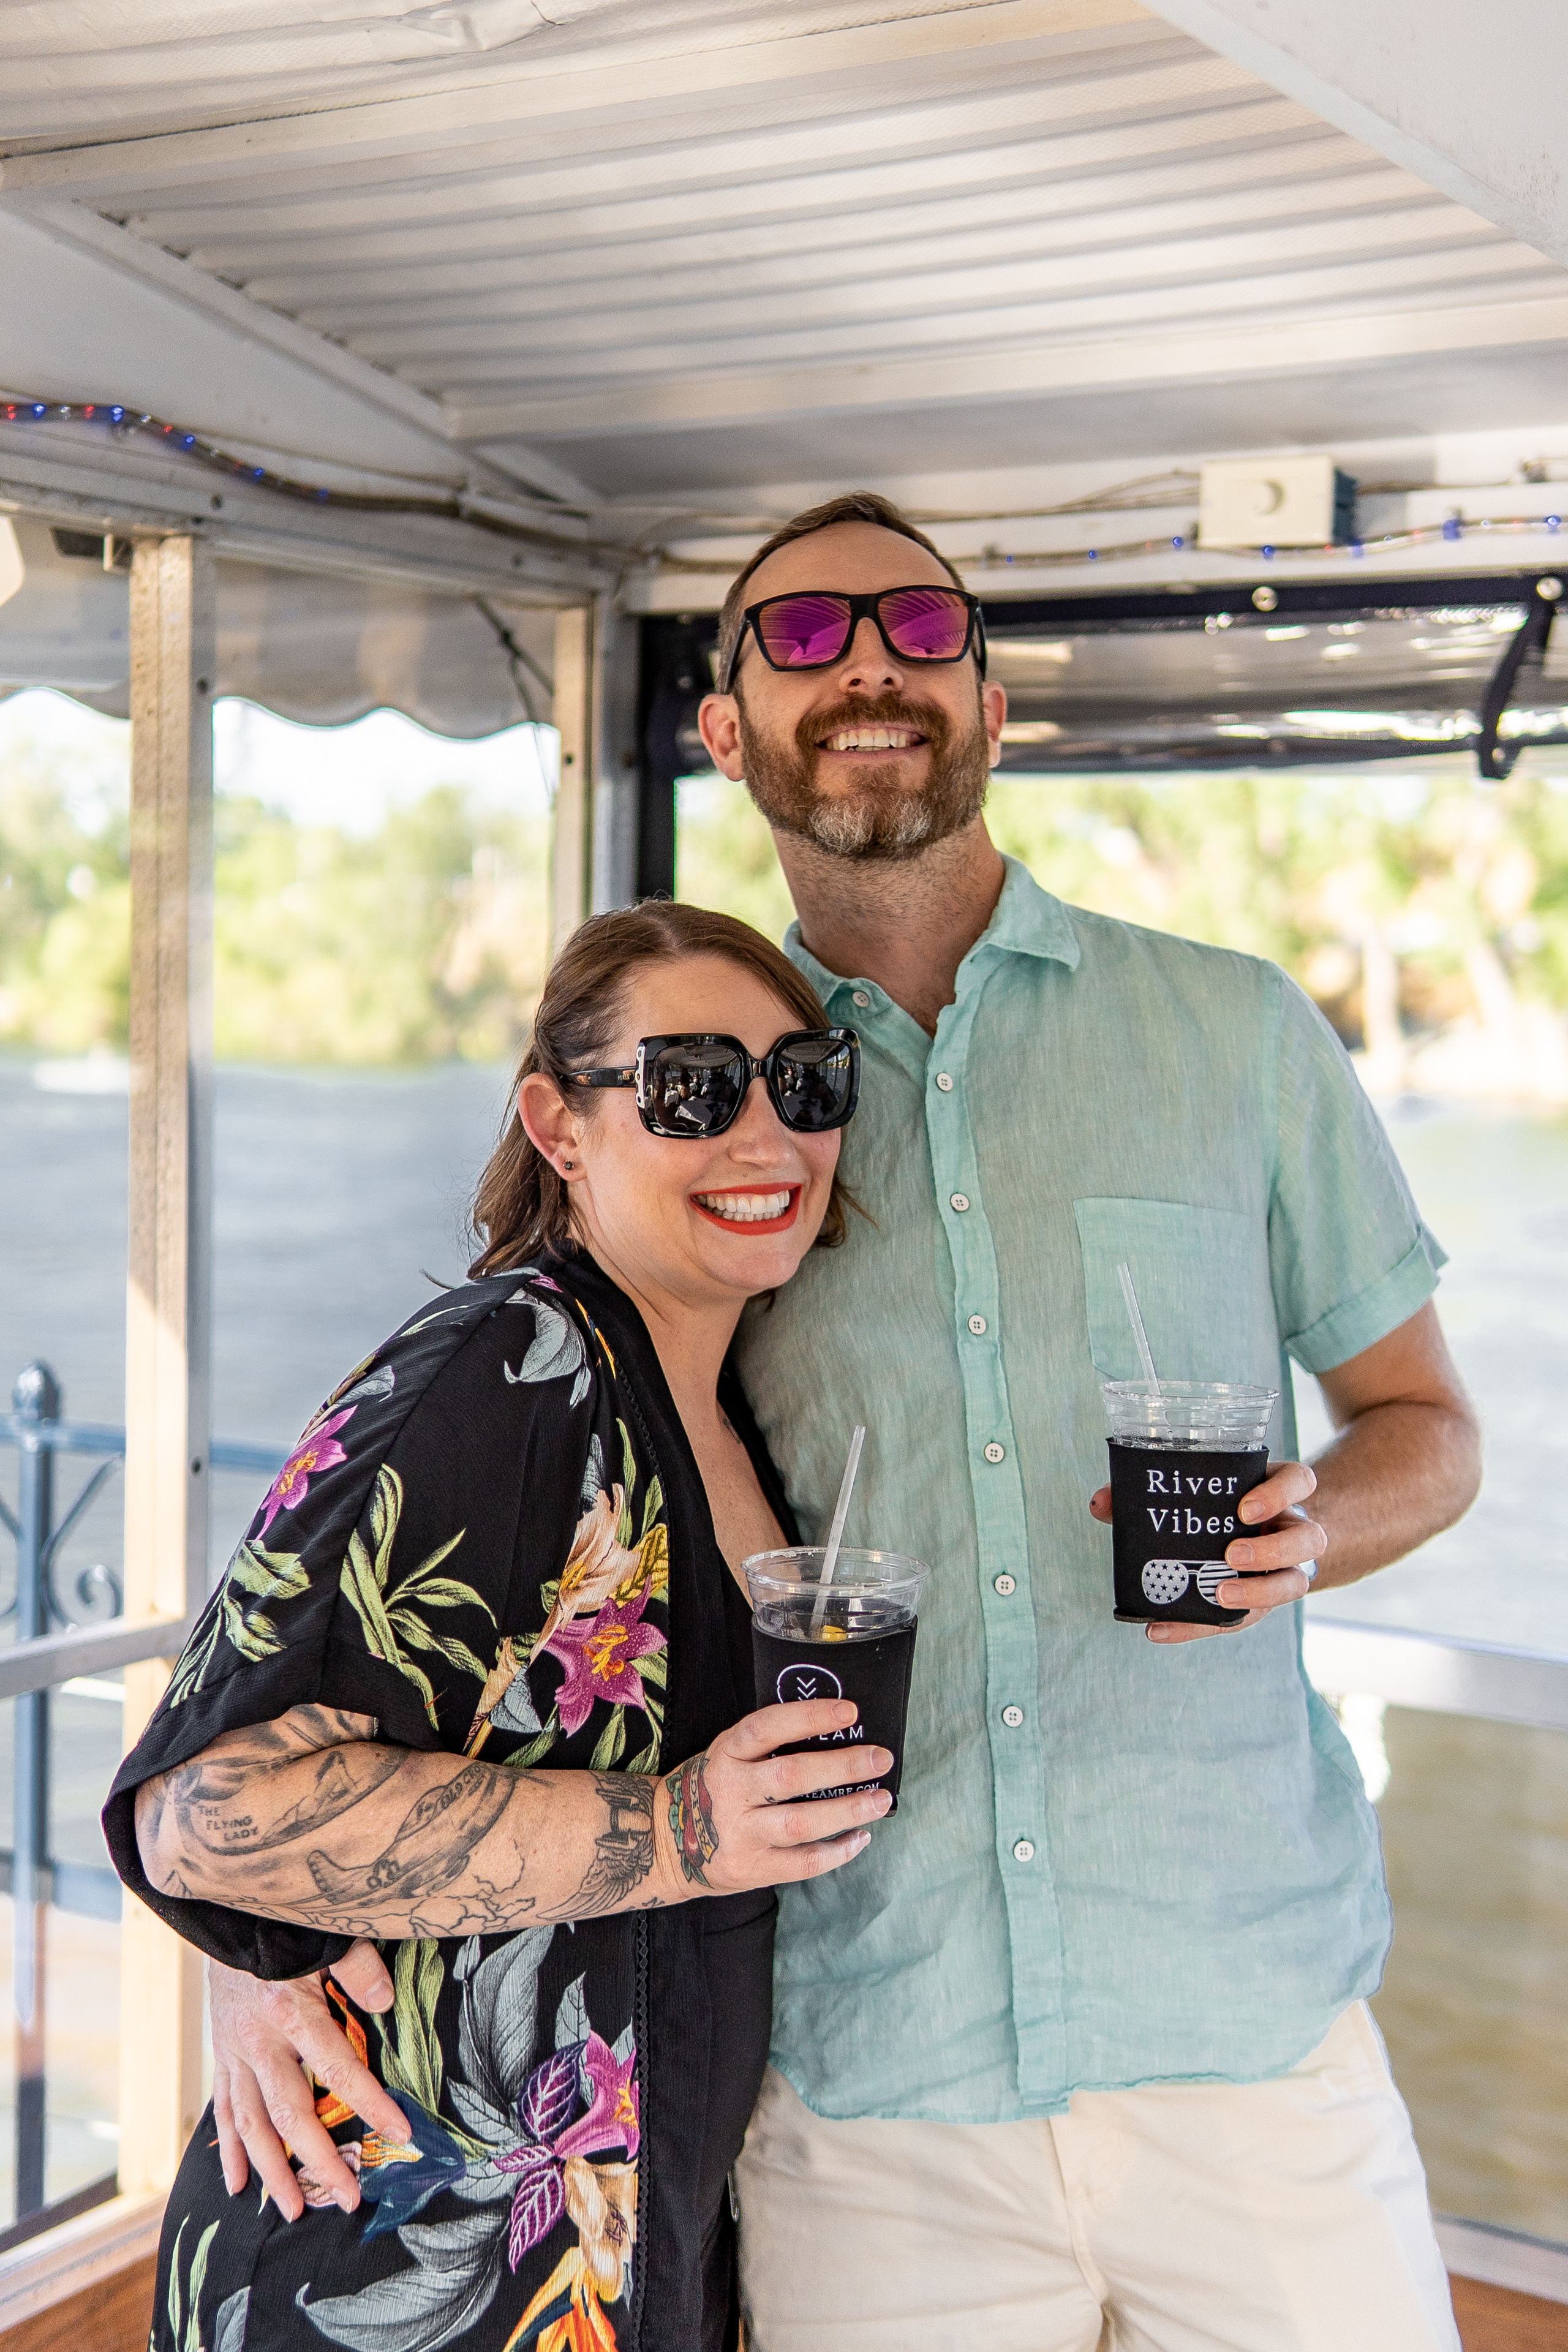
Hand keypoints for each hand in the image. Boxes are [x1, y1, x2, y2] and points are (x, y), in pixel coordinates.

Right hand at [209, 1940, 407, 2217]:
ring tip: (295, 2209)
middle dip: (320, 2161)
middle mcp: (259, 2040)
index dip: (370, 2104)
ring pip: (251, 2124)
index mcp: (291, 2011)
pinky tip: (238, 2184)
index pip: (338, 2069)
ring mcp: (235, 2052)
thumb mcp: (326, 1937)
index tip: (400, 2133)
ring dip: (273, 2171)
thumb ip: (358, 1968)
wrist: (223, 1917)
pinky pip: (224, 2110)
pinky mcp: (221, 2055)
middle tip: (348, 2198)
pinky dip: (230, 2149)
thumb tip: (386, 2002)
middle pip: (290, 2113)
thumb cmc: (283, 1928)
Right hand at [661, 1700, 892, 1895]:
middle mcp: (731, 1792)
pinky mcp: (752, 1870)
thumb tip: (836, 1732)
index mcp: (725, 1754)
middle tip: (881, 1759)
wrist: (665, 1844)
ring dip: (848, 1810)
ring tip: (881, 1800)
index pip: (767, 1727)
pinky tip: (860, 1837)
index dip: (809, 1717)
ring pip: (801, 1823)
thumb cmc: (712, 1789)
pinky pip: (802, 1863)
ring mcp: (740, 1835)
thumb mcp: (725, 1755)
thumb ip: (766, 1745)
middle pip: (792, 1776)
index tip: (850, 1712)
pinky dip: (837, 1851)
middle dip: (843, 1767)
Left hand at [1089, 1459, 1325, 1643]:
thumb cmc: (1224, 1507)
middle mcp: (1293, 1529)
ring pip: (1295, 1584)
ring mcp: (1288, 1568)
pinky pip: (1245, 1620)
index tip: (1244, 1508)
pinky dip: (1200, 1626)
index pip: (1300, 1482)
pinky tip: (1162, 1628)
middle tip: (1232, 1553)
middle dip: (1271, 1550)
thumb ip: (1153, 1493)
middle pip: (1308, 1540)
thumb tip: (1101, 1502)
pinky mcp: (1262, 1601)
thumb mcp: (1204, 1491)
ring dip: (1258, 1592)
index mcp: (1281, 1493)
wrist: (1257, 1536)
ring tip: (1219, 1593)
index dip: (1279, 1494)